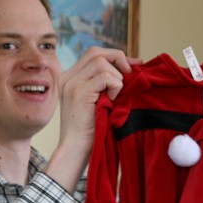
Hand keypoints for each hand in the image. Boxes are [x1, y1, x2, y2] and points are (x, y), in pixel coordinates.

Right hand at [45, 47, 134, 192]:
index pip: (93, 54)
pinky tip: (112, 102)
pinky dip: (116, 87)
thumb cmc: (91, 129)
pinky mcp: (79, 92)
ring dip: (117, 78)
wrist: (76, 149)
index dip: (114, 56)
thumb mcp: (100, 99)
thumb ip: (108, 82)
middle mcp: (67, 77)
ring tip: (115, 97)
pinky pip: (106, 77)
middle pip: (96, 52)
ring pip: (102, 63)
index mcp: (70, 78)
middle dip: (118, 60)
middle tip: (129, 76)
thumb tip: (134, 63)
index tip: (131, 67)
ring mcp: (72, 83)